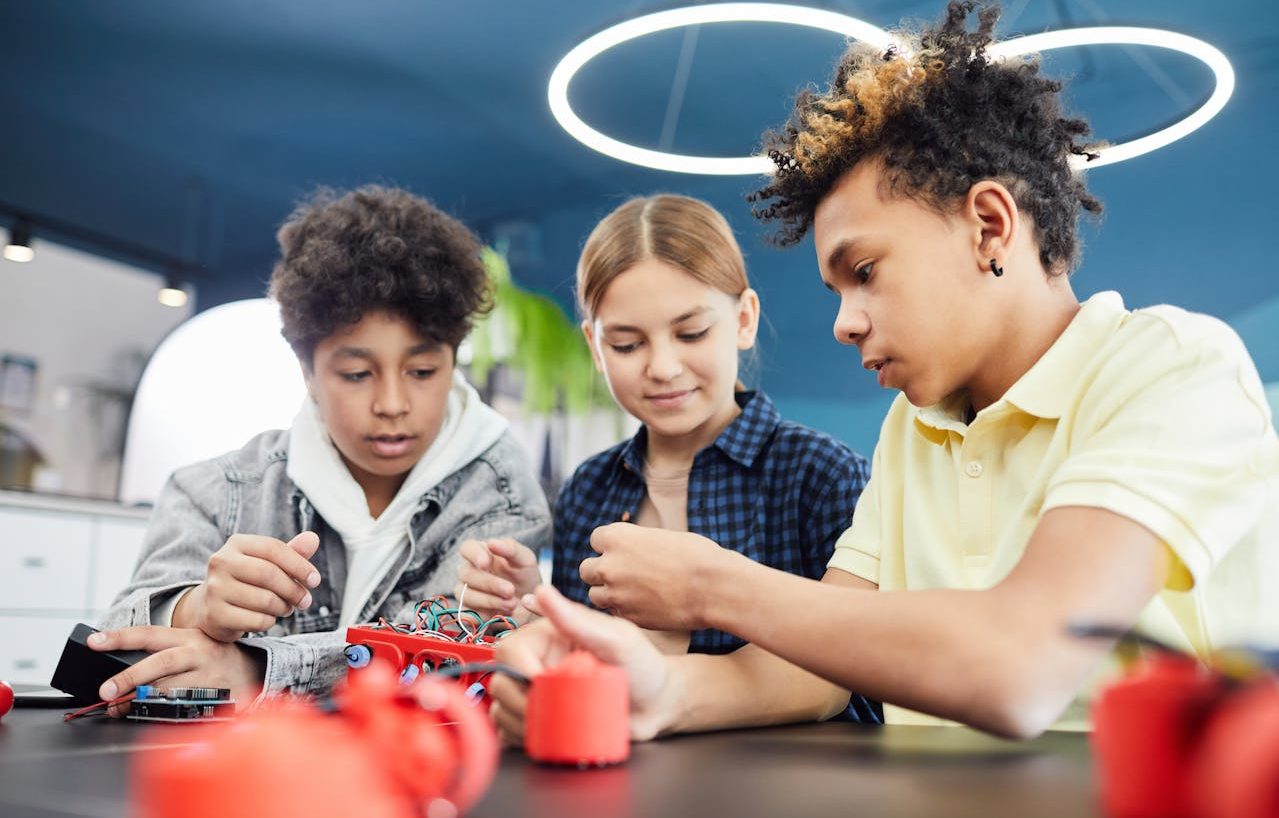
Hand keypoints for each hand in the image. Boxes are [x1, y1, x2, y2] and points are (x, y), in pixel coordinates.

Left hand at [88, 626, 265, 715]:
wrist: (251, 669)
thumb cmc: (209, 657)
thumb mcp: (187, 645)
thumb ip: (158, 653)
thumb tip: (114, 670)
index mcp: (186, 636)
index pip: (148, 634)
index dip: (119, 637)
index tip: (94, 642)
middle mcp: (197, 653)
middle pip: (160, 662)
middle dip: (129, 677)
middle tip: (105, 691)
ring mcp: (207, 676)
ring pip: (170, 689)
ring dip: (140, 701)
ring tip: (119, 708)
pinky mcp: (214, 697)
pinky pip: (183, 709)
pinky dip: (161, 714)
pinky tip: (147, 715)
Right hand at [174, 532, 320, 641]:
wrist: (211, 608)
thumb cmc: (248, 581)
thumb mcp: (269, 563)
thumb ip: (292, 552)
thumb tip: (313, 538)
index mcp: (236, 543)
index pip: (274, 549)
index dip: (300, 565)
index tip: (315, 580)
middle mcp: (221, 562)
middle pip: (269, 574)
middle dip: (294, 590)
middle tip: (305, 600)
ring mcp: (215, 589)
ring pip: (265, 600)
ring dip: (284, 607)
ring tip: (286, 608)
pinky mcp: (215, 615)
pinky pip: (256, 620)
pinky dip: (270, 622)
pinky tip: (268, 619)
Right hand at [455, 538, 541, 619]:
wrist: (529, 605)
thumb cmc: (524, 576)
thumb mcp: (525, 560)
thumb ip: (511, 548)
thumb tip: (491, 543)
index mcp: (481, 553)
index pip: (467, 548)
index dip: (473, 554)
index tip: (486, 563)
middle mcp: (469, 572)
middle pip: (466, 573)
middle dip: (489, 583)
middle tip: (510, 590)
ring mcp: (465, 592)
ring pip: (466, 595)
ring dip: (490, 600)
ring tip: (512, 604)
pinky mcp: (468, 613)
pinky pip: (467, 614)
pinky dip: (485, 615)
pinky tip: (501, 615)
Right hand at [490, 585, 678, 744]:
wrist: (658, 705)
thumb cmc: (643, 665)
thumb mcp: (616, 639)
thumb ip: (578, 619)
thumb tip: (543, 590)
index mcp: (548, 637)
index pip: (510, 649)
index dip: (519, 669)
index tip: (541, 684)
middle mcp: (537, 663)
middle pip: (501, 681)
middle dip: (519, 702)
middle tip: (551, 712)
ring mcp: (539, 694)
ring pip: (503, 709)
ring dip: (520, 724)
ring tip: (554, 726)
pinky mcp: (542, 720)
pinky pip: (513, 732)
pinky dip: (520, 738)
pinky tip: (545, 737)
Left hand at [580, 523, 728, 630]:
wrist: (713, 587)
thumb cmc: (696, 556)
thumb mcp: (660, 537)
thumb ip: (636, 545)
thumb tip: (627, 551)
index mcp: (618, 537)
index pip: (595, 539)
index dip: (610, 546)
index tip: (623, 552)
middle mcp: (610, 565)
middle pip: (586, 569)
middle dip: (601, 572)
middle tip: (622, 575)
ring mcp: (616, 594)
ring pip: (594, 595)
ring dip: (608, 593)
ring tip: (632, 592)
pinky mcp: (627, 617)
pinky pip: (614, 613)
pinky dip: (624, 610)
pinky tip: (644, 606)